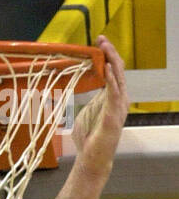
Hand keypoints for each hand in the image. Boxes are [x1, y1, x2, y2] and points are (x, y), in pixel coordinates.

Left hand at [71, 37, 128, 180]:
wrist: (91, 159)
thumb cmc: (89, 138)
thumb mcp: (87, 111)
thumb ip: (88, 98)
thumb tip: (78, 87)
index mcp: (112, 97)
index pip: (112, 70)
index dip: (107, 55)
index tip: (99, 43)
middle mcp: (119, 98)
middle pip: (117, 69)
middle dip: (110, 53)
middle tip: (102, 39)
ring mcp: (118, 106)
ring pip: (117, 77)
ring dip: (111, 61)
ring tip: (105, 48)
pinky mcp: (114, 115)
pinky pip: (114, 93)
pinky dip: (110, 80)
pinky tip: (106, 69)